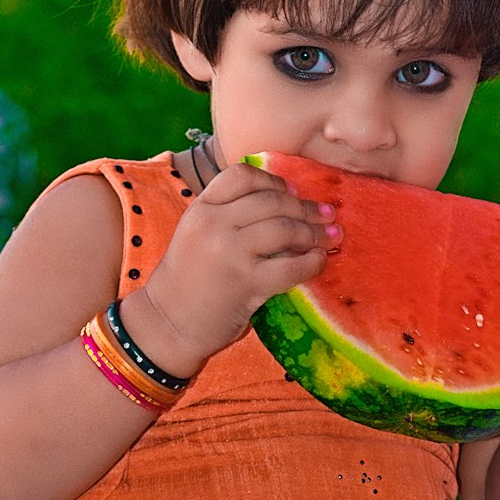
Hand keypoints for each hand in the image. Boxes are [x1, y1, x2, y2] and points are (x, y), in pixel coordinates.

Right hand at [125, 161, 340, 376]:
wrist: (168, 323)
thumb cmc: (188, 279)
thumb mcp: (197, 233)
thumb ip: (229, 215)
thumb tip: (287, 201)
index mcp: (201, 207)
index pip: (242, 176)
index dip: (274, 181)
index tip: (293, 192)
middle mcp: (214, 224)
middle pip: (273, 201)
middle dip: (306, 208)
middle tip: (327, 214)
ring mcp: (230, 252)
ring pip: (286, 230)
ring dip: (315, 233)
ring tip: (331, 236)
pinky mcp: (246, 283)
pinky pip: (291, 267)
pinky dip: (313, 263)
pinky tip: (319, 262)